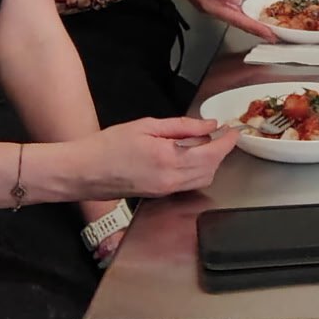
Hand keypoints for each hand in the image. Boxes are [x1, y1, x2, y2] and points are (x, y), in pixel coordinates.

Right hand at [73, 115, 239, 199]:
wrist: (85, 172)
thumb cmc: (108, 147)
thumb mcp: (147, 126)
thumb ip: (182, 126)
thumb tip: (208, 125)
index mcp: (169, 159)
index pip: (212, 153)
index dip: (227, 142)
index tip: (233, 131)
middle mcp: (171, 180)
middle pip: (212, 169)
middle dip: (221, 152)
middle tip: (222, 134)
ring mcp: (166, 190)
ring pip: (202, 179)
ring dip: (211, 163)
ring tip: (206, 143)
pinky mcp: (160, 194)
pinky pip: (189, 184)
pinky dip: (198, 170)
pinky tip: (190, 156)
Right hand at [163, 0, 278, 40]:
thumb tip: (235, 0)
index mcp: (213, 5)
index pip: (238, 19)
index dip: (254, 27)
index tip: (268, 33)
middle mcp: (214, 9)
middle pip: (240, 23)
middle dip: (257, 30)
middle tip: (273, 36)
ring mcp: (213, 7)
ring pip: (237, 20)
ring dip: (251, 26)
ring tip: (265, 30)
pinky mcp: (214, 2)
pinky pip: (232, 13)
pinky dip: (244, 17)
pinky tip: (249, 16)